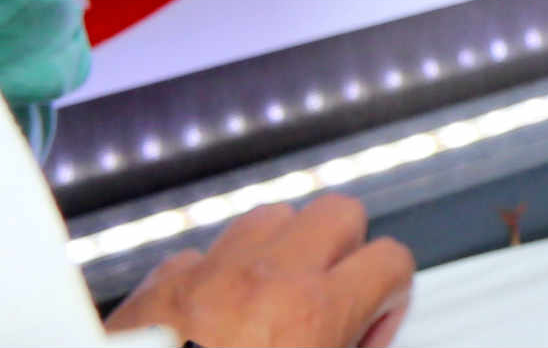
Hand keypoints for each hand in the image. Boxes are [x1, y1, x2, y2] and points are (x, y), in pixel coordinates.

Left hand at [103, 196, 413, 347]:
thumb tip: (356, 344)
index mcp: (312, 312)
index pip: (390, 261)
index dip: (390, 295)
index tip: (371, 327)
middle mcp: (265, 279)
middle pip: (337, 213)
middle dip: (344, 252)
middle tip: (333, 301)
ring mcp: (208, 274)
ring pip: (270, 216)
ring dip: (283, 250)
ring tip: (275, 301)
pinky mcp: (157, 284)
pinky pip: (202, 253)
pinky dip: (216, 275)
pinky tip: (212, 317)